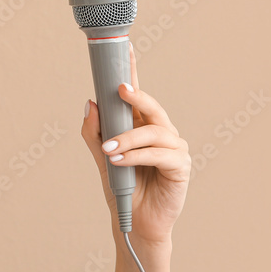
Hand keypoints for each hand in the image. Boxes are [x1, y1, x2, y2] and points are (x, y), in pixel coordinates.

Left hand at [81, 43, 190, 247]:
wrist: (133, 223)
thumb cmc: (121, 188)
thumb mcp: (101, 158)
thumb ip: (94, 132)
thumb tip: (89, 103)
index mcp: (143, 126)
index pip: (139, 95)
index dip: (134, 71)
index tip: (126, 48)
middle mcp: (161, 133)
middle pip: (152, 107)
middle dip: (137, 96)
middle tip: (119, 91)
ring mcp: (174, 149)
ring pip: (155, 131)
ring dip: (129, 138)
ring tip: (110, 151)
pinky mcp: (180, 167)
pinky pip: (160, 154)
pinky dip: (138, 155)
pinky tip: (121, 160)